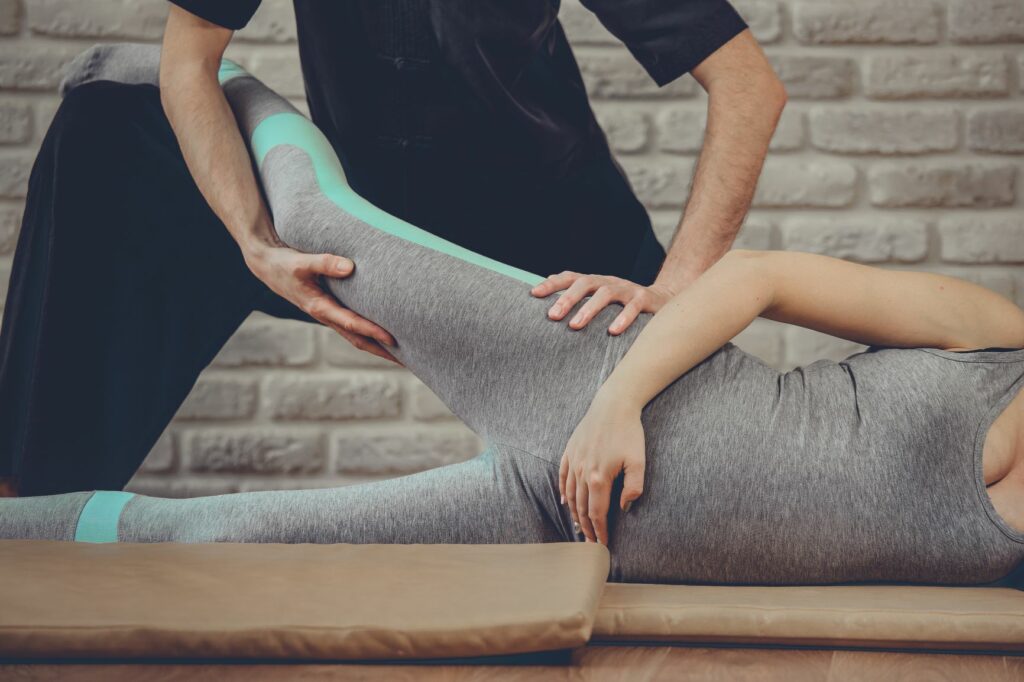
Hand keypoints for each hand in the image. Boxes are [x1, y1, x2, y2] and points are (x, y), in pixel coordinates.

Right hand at [244, 240, 399, 364]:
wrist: (268, 266)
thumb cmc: (284, 264)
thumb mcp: (301, 262)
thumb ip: (325, 263)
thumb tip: (351, 267)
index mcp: (319, 307)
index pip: (351, 323)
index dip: (372, 331)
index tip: (393, 338)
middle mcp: (326, 316)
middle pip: (358, 340)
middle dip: (382, 351)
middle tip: (408, 361)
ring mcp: (329, 314)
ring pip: (357, 336)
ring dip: (378, 347)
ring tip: (404, 354)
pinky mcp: (331, 309)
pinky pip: (353, 326)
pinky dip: (370, 333)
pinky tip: (385, 335)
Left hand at [531, 271, 675, 334]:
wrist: (664, 301)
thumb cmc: (623, 305)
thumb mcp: (600, 300)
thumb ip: (578, 300)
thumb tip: (545, 296)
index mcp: (595, 282)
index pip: (570, 278)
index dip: (552, 284)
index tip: (533, 294)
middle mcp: (609, 282)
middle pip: (585, 283)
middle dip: (567, 298)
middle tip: (552, 316)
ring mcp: (627, 289)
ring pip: (606, 293)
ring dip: (589, 309)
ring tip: (575, 325)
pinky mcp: (645, 300)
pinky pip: (633, 307)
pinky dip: (622, 318)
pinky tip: (612, 332)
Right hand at [559, 393, 645, 544]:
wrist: (613, 405)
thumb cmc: (628, 433)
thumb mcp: (638, 462)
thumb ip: (633, 488)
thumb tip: (624, 507)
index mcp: (599, 478)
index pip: (597, 513)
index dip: (600, 531)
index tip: (602, 544)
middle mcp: (583, 472)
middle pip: (581, 508)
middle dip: (586, 527)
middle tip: (590, 542)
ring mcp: (574, 461)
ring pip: (570, 495)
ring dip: (574, 514)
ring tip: (580, 527)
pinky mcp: (570, 451)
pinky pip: (563, 477)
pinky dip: (563, 492)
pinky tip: (566, 502)